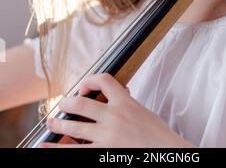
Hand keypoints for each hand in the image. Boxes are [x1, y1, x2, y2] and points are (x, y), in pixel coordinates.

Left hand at [39, 73, 194, 147]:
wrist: (169, 153)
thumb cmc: (159, 136)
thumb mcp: (144, 112)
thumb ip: (127, 105)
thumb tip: (115, 101)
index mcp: (126, 103)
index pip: (104, 80)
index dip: (89, 80)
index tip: (82, 87)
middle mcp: (114, 117)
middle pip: (81, 103)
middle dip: (66, 103)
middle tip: (61, 106)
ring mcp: (107, 136)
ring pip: (75, 126)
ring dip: (59, 124)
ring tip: (52, 124)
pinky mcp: (104, 154)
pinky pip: (76, 152)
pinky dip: (57, 150)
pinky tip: (46, 149)